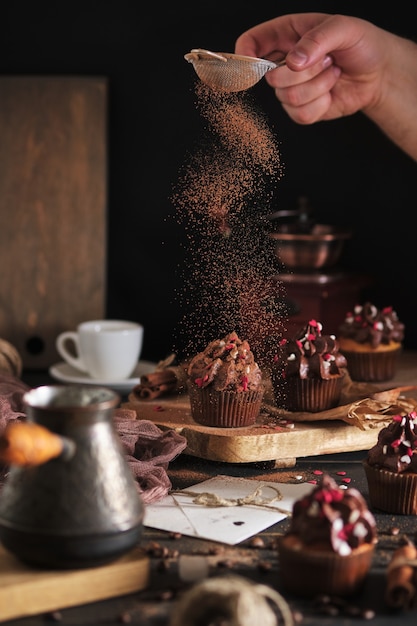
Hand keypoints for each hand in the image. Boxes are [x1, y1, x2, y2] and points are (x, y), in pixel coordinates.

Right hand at [235, 13, 388, 124]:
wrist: (378, 72)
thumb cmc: (361, 43)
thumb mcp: (344, 28)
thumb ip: (317, 39)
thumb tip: (293, 61)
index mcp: (286, 34)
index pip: (252, 42)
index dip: (244, 54)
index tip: (252, 65)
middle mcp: (283, 62)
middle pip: (271, 78)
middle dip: (303, 73)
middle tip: (327, 60)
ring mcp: (291, 87)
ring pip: (287, 98)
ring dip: (318, 87)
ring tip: (332, 73)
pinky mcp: (301, 109)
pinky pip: (300, 115)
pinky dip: (321, 105)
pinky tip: (331, 92)